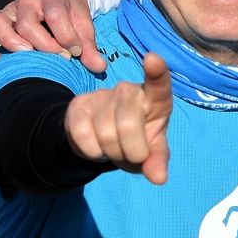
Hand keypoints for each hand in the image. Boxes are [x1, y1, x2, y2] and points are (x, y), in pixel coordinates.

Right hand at [0, 0, 105, 71]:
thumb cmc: (71, 12)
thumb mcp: (84, 24)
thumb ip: (89, 46)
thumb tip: (99, 68)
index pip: (55, 16)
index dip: (67, 37)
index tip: (77, 52)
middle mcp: (26, 1)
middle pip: (27, 24)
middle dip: (44, 45)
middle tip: (61, 58)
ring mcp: (9, 11)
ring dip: (11, 43)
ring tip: (28, 57)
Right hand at [64, 53, 172, 183]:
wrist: (102, 141)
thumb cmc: (137, 141)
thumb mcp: (152, 152)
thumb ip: (158, 161)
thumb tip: (159, 178)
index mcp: (156, 98)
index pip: (159, 83)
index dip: (156, 71)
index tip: (152, 59)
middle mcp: (130, 90)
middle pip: (129, 126)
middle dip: (132, 152)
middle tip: (132, 154)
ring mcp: (103, 95)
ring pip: (105, 134)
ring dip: (111, 153)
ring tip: (114, 148)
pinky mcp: (78, 104)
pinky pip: (82, 137)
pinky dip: (91, 152)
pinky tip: (96, 146)